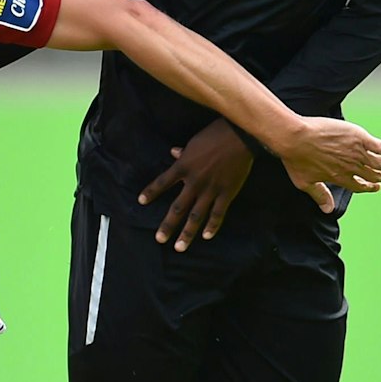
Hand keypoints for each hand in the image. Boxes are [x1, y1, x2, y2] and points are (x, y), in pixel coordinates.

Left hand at [139, 119, 252, 250]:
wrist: (239, 136)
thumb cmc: (215, 135)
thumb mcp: (195, 142)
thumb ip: (184, 152)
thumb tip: (173, 152)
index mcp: (184, 166)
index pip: (162, 182)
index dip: (151, 192)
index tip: (141, 201)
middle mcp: (194, 182)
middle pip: (177, 208)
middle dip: (168, 225)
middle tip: (159, 239)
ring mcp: (210, 190)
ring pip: (196, 216)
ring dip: (187, 233)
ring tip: (179, 247)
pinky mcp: (226, 193)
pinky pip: (217, 213)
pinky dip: (212, 226)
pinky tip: (206, 236)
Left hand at [271, 117, 380, 210]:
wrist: (296, 138)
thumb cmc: (296, 159)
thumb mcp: (305, 182)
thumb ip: (320, 195)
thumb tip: (328, 210)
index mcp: (340, 179)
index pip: (360, 186)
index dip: (370, 187)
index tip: (377, 187)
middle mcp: (352, 168)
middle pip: (375, 175)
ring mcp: (357, 154)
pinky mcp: (360, 139)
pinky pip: (380, 146)